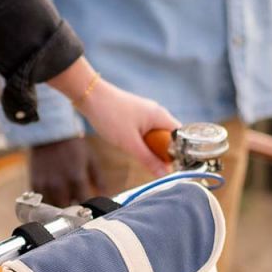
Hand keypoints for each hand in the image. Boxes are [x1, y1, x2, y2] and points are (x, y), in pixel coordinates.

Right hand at [30, 137, 103, 206]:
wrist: (49, 131)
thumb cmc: (73, 145)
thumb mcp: (90, 160)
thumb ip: (99, 180)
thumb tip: (107, 197)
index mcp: (76, 179)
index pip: (84, 205)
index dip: (88, 210)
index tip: (89, 211)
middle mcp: (60, 185)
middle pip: (67, 211)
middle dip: (73, 212)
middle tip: (76, 210)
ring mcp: (46, 185)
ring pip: (52, 210)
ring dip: (59, 210)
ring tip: (64, 206)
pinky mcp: (34, 184)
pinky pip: (41, 202)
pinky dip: (47, 204)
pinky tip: (52, 199)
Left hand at [47, 57, 179, 174]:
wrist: (90, 96)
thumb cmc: (110, 116)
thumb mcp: (130, 143)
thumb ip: (148, 160)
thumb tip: (164, 175)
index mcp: (160, 116)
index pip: (181, 136)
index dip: (178, 153)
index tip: (169, 166)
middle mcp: (157, 113)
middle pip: (169, 138)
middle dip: (162, 152)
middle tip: (150, 163)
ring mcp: (146, 113)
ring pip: (156, 136)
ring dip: (150, 148)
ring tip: (137, 152)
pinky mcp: (136, 115)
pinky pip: (146, 132)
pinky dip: (141, 141)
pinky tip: (131, 145)